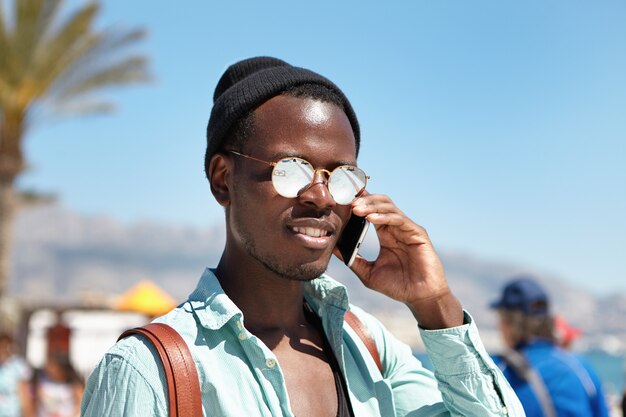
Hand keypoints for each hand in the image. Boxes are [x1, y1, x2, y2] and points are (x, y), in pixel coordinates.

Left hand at [338, 192, 463, 328]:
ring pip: (389, 207)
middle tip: (347, 203)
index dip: (358, 203)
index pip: (371, 211)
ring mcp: (407, 229)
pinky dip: (384, 216)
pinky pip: (399, 219)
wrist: (419, 298)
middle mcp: (396, 228)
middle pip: (379, 203)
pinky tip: (371, 219)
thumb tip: (333, 249)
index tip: (341, 201)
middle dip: (363, 200)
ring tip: (356, 209)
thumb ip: (352, 260)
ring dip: (371, 206)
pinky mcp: (417, 233)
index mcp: (386, 234)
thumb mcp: (368, 273)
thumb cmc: (397, 286)